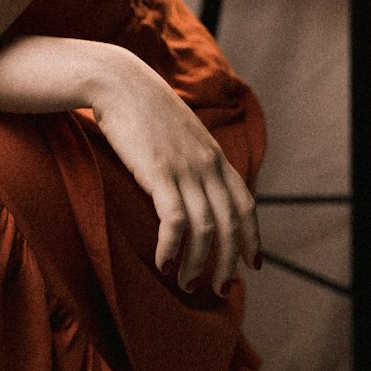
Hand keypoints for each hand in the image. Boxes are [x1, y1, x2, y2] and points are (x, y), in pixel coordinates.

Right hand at [90, 52, 260, 296]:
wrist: (118, 81)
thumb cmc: (142, 107)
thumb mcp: (180, 131)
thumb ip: (193, 156)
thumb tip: (194, 182)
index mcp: (215, 156)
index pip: (246, 204)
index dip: (252, 238)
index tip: (253, 266)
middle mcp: (208, 165)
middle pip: (230, 224)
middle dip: (227, 262)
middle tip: (217, 289)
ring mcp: (185, 169)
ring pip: (205, 229)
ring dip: (198, 263)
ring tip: (187, 284)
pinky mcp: (159, 173)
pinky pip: (174, 222)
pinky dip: (172, 248)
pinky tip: (163, 263)